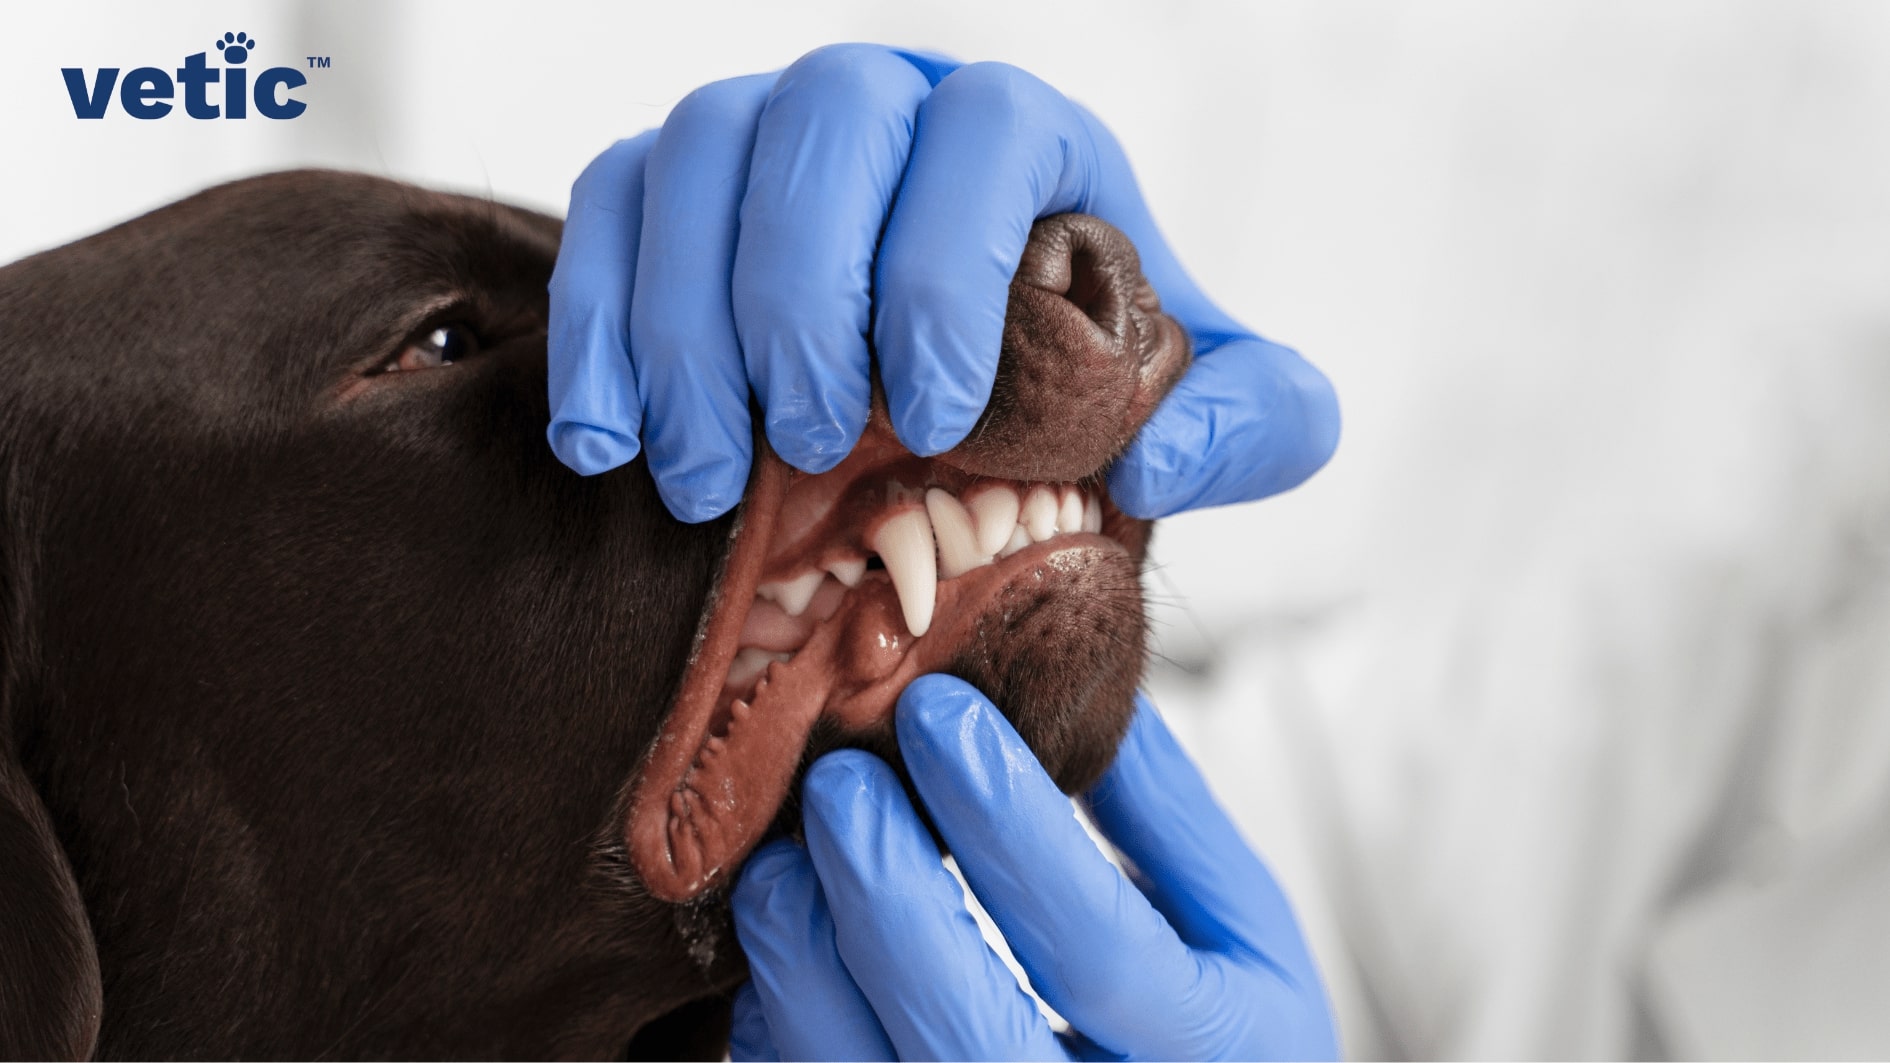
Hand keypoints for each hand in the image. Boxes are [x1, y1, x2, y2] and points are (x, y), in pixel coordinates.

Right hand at [547, 45, 1339, 522]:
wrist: (982, 389)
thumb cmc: (1095, 384)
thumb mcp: (1217, 407)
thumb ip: (1255, 421)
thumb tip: (1161, 458)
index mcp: (1026, 131)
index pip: (983, 134)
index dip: (948, 261)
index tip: (939, 413)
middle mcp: (891, 101)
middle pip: (820, 126)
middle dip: (803, 294)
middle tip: (817, 446)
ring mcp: (768, 128)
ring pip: (695, 155)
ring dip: (685, 324)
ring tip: (709, 482)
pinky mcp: (672, 183)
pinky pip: (608, 205)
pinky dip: (593, 323)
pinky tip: (606, 444)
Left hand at [727, 675, 1337, 1060]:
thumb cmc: (1227, 1032)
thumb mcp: (1238, 924)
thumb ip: (1167, 814)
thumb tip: (1076, 681)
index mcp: (1212, 1047)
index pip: (1096, 946)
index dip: (1008, 824)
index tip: (937, 711)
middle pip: (967, 1033)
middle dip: (887, 891)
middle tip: (841, 779)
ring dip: (806, 963)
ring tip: (783, 860)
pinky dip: (783, 1024)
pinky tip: (778, 944)